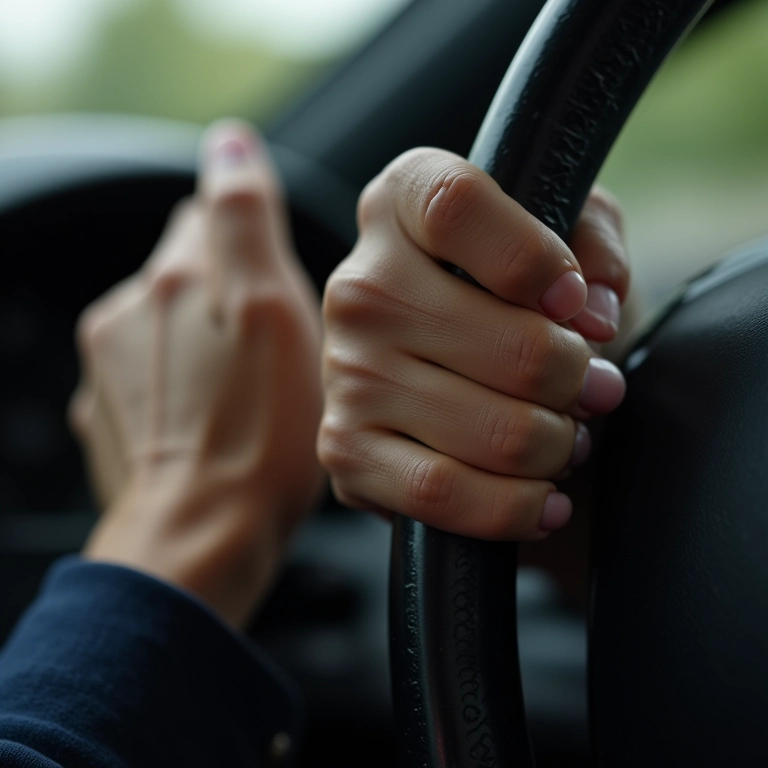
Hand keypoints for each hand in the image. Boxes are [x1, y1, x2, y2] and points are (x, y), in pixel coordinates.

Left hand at [70, 122, 323, 626]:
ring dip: (210, 348)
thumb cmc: (257, 435)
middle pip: (190, 276)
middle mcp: (126, 315)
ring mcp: (109, 372)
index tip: (279, 297)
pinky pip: (157, 382)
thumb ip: (244, 218)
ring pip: (173, 331)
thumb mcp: (272, 310)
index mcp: (171, 280)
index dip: (257, 254)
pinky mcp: (109, 418)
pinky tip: (218, 424)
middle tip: (274, 357)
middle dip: (232, 301)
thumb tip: (228, 140)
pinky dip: (187, 391)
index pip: (209, 217)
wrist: (203, 538)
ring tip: (249, 398)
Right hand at [318, 148, 626, 540]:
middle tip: (594, 388)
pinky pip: (443, 492)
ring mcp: (344, 371)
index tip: (577, 301)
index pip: (456, 208)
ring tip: (569, 437)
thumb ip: (589, 233)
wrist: (448, 371)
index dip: (535, 258)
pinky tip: (543, 500)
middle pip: (509, 342)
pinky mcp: (344, 448)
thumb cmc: (513, 297)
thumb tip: (593, 308)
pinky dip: (512, 508)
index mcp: (398, 205)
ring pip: (492, 429)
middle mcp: (359, 286)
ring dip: (556, 445)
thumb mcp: (560, 235)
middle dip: (577, 379)